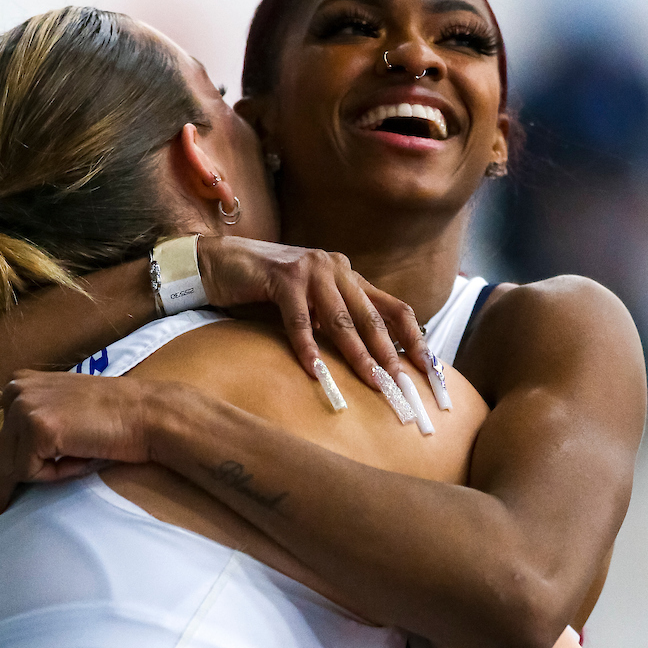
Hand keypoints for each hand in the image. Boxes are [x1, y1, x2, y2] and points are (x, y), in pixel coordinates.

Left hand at [0, 370, 156, 523]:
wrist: (147, 415)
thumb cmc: (112, 422)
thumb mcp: (61, 420)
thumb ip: (23, 435)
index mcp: (17, 385)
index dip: (7, 465)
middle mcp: (14, 391)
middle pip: (1, 456)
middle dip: (30, 471)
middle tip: (64, 467)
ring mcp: (23, 407)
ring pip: (13, 467)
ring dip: (48, 473)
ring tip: (83, 451)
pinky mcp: (36, 427)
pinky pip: (30, 472)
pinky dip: (56, 474)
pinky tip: (81, 453)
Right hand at [197, 236, 430, 389]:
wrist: (220, 263)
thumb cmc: (264, 289)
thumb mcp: (310, 304)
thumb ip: (334, 321)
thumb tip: (366, 360)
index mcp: (349, 276)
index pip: (394, 307)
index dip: (414, 337)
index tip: (427, 368)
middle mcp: (336, 268)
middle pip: (373, 317)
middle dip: (390, 354)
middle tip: (402, 384)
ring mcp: (311, 270)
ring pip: (341, 320)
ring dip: (357, 355)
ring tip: (372, 381)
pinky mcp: (283, 278)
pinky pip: (300, 320)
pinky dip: (307, 348)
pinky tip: (315, 370)